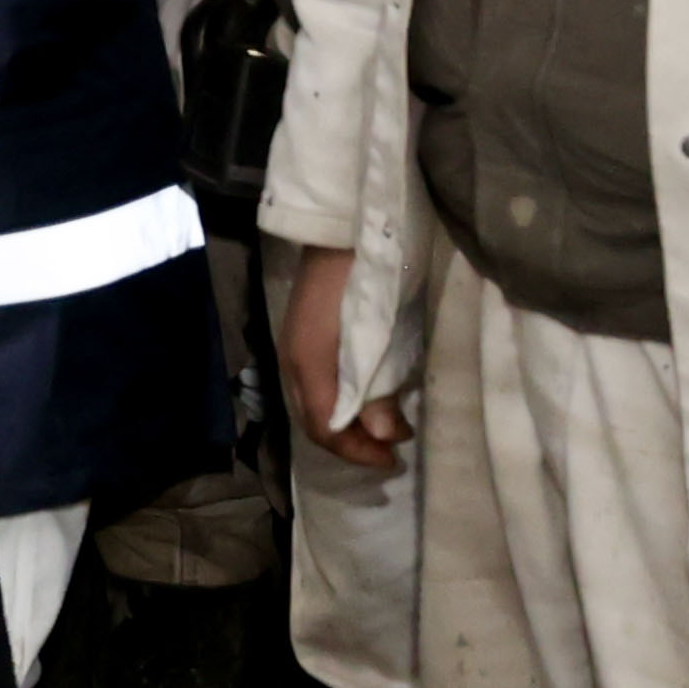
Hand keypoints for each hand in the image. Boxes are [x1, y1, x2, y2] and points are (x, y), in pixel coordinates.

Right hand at [280, 246, 409, 472]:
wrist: (343, 228)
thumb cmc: (365, 281)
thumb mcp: (378, 335)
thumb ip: (378, 388)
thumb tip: (383, 436)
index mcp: (308, 366)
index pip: (325, 429)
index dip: (358, 451)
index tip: (395, 458)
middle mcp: (293, 363)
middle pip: (315, 421)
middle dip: (351, 442)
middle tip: (391, 449)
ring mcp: (296, 347)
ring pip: (315, 404)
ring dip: (347, 423)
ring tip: (384, 426)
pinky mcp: (305, 335)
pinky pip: (318, 386)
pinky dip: (342, 403)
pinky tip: (367, 395)